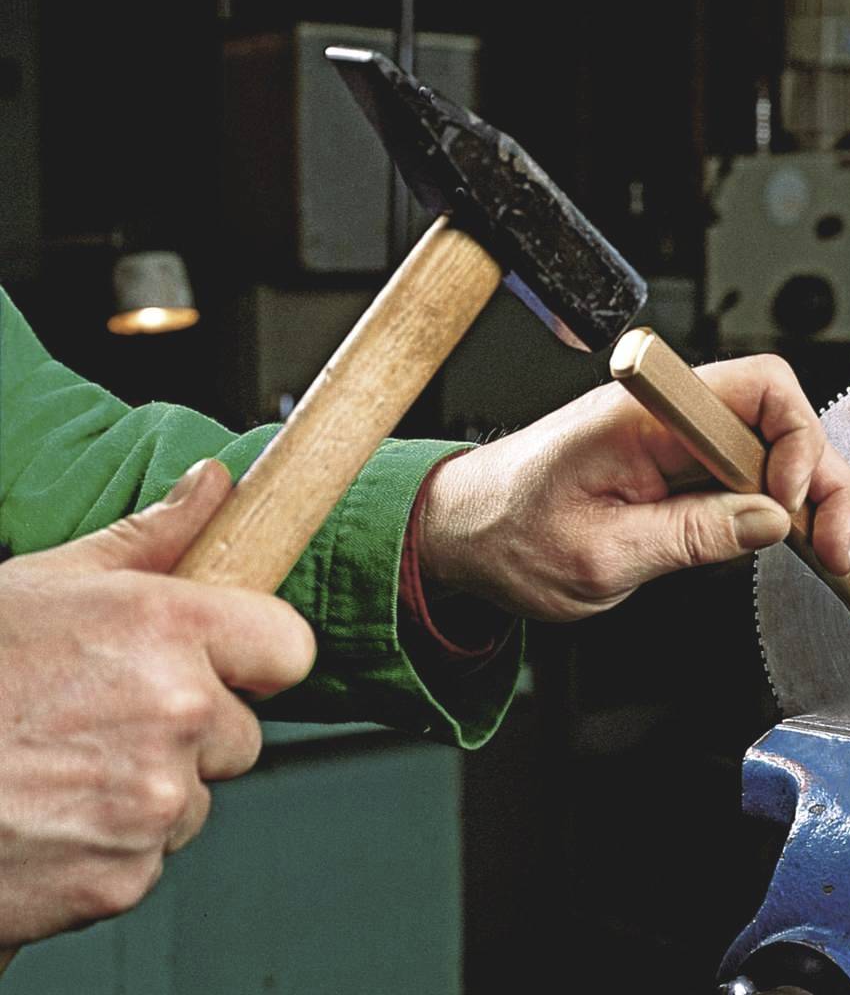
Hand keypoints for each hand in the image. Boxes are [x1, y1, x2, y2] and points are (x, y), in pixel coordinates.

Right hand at [0, 460, 314, 945]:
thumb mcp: (45, 584)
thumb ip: (151, 537)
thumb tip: (215, 488)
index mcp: (166, 628)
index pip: (290, 648)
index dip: (257, 658)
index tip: (228, 665)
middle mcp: (177, 711)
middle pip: (242, 735)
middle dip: (191, 733)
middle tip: (103, 721)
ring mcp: (154, 800)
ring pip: (194, 800)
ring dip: (148, 793)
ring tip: (63, 771)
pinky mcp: (126, 875)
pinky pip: (150, 858)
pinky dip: (110, 848)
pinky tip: (50, 818)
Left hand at [419, 353, 849, 620]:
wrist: (462, 535)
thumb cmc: (507, 534)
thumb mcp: (599, 556)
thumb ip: (689, 536)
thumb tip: (770, 522)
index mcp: (643, 414)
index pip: (756, 389)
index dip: (794, 444)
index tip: (790, 508)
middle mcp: (668, 417)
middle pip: (782, 422)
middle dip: (826, 479)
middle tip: (846, 544)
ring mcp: (677, 442)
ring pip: (777, 451)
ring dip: (821, 496)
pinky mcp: (679, 470)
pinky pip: (751, 476)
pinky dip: (791, 507)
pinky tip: (822, 534)